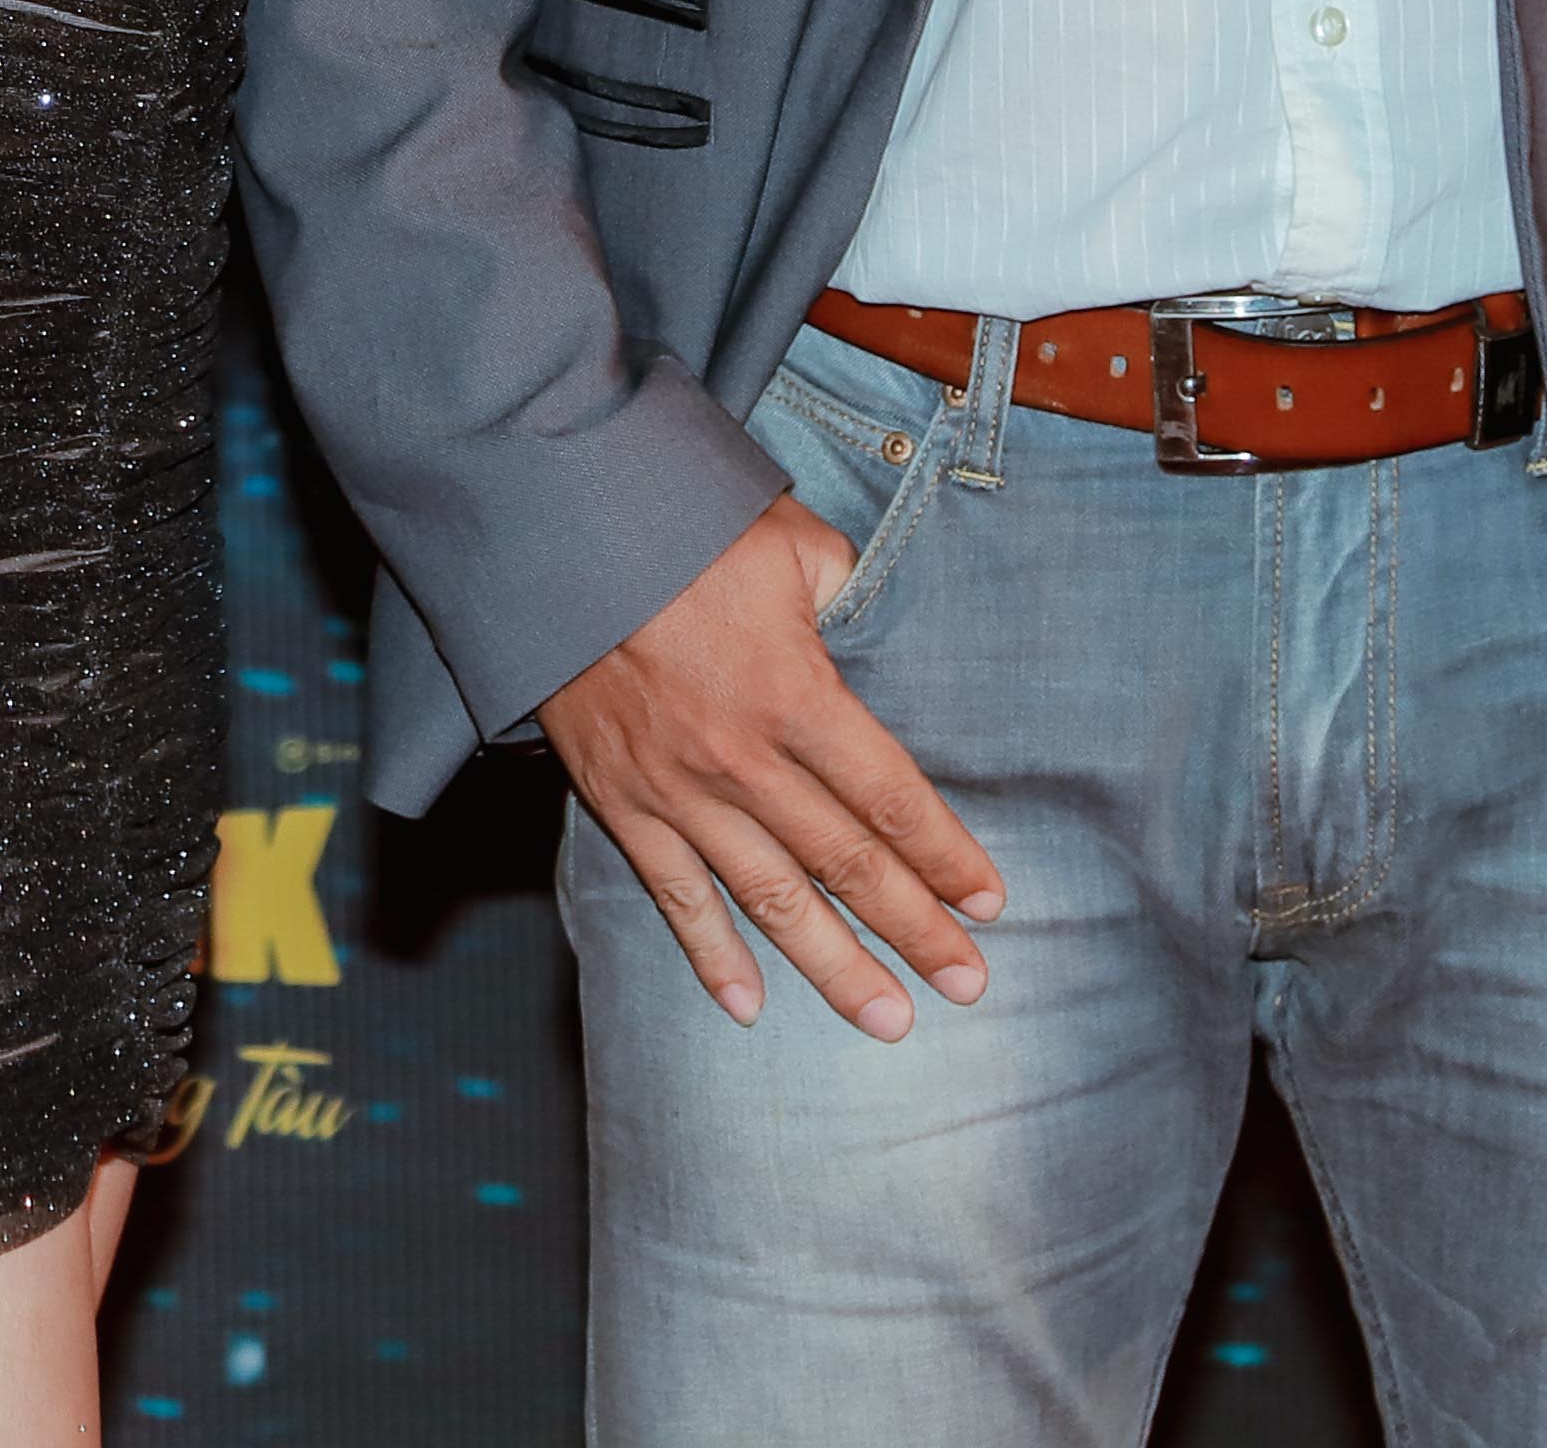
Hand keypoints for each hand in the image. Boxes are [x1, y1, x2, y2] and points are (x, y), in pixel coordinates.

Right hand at [535, 494, 1003, 1040]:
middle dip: (915, 928)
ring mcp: (679, 791)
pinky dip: (709, 955)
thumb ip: (843, 588)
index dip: (946, 854)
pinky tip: (746, 1006)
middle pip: (847, 863)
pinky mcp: (621, 803)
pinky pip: (672, 895)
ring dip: (834, 966)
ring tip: (888, 1020)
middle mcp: (745, 760)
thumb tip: (862, 617)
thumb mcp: (790, 540)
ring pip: (771, 899)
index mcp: (798, 696)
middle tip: (968, 985)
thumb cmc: (682, 526)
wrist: (556, 533)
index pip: (891, 797)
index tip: (989, 901)